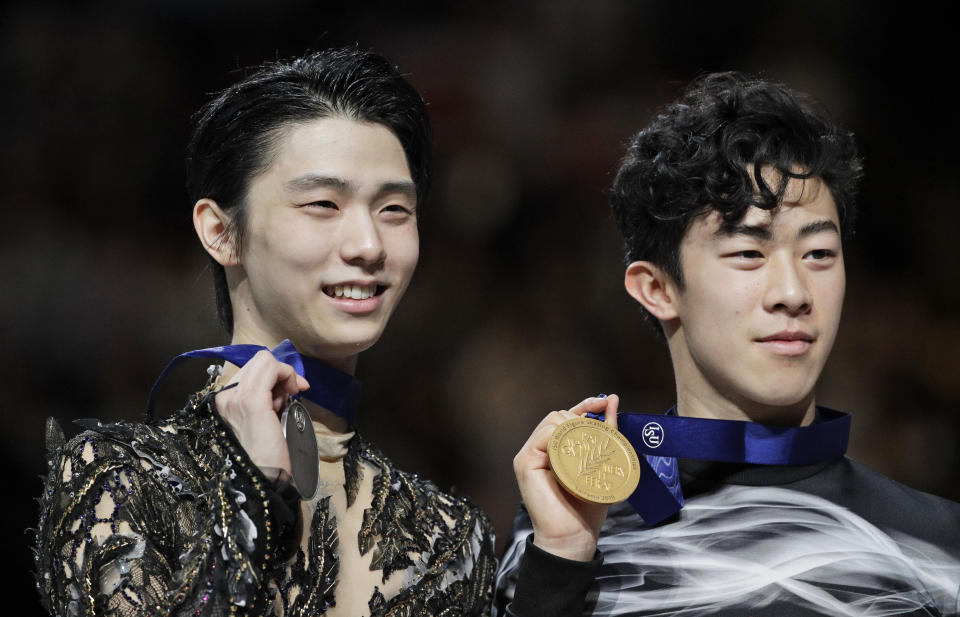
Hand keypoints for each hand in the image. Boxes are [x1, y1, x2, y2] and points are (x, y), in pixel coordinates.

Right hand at [213, 350, 309, 478]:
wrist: (262, 477)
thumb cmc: (266, 453)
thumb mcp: (263, 418)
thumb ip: (267, 397)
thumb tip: (283, 381)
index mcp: (225, 401)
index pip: (252, 370)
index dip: (274, 376)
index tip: (289, 392)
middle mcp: (225, 396)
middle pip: (259, 362)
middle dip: (280, 375)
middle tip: (290, 396)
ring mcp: (236, 397)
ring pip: (266, 361)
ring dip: (284, 377)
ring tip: (286, 402)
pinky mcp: (251, 401)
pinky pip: (273, 368)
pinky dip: (288, 376)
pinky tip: (293, 393)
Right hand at [513, 394, 619, 560]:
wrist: (573, 537)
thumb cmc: (586, 507)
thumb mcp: (602, 464)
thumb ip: (607, 434)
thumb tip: (612, 401)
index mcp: (555, 449)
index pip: (567, 417)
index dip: (586, 405)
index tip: (606, 402)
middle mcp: (539, 449)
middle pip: (558, 416)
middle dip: (581, 417)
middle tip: (601, 431)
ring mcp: (529, 455)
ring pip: (551, 422)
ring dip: (572, 426)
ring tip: (589, 442)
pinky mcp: (524, 462)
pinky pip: (543, 436)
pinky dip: (560, 437)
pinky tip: (574, 448)